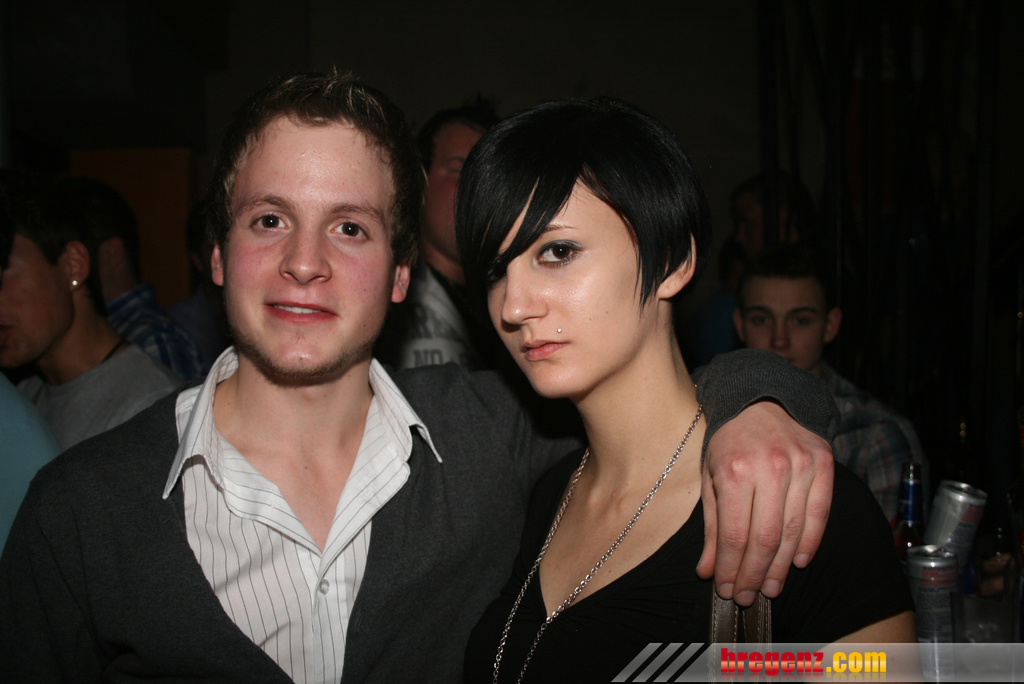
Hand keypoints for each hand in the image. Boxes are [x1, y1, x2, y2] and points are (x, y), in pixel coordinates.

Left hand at [696, 400, 833, 605]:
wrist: (759, 401)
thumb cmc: (728, 444)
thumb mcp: (709, 479)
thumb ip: (711, 527)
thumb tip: (707, 572)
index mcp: (733, 471)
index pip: (735, 535)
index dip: (732, 569)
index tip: (727, 589)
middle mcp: (769, 467)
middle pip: (765, 538)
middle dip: (754, 574)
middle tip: (749, 597)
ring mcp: (800, 464)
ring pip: (793, 530)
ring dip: (781, 567)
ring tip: (770, 588)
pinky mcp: (823, 461)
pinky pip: (819, 513)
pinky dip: (810, 542)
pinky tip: (797, 562)